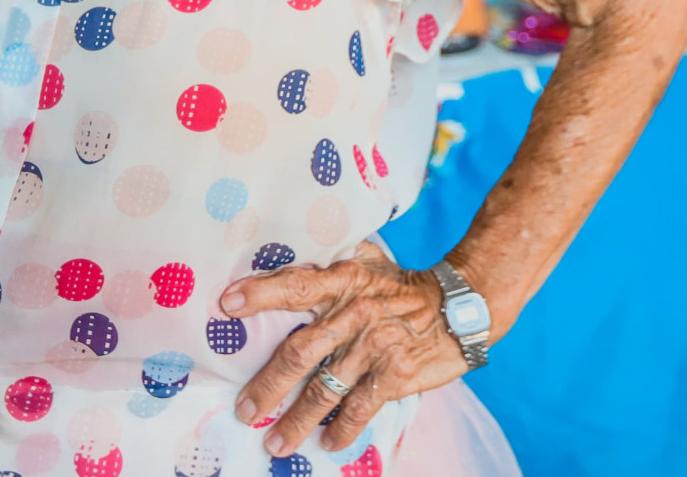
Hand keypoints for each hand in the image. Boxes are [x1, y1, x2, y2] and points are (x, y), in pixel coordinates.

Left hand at [218, 240, 472, 456]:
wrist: (459, 307)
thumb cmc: (400, 284)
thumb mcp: (367, 260)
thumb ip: (330, 258)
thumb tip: (286, 243)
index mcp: (343, 281)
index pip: (296, 285)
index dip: (261, 294)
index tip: (227, 305)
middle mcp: (355, 314)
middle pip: (300, 352)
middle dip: (268, 384)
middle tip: (244, 408)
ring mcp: (375, 347)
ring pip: (325, 389)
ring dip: (297, 419)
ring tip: (274, 441)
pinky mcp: (396, 375)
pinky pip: (361, 407)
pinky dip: (342, 428)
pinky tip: (326, 443)